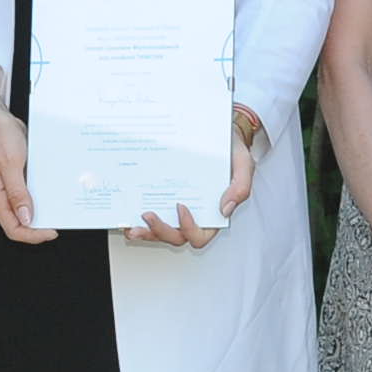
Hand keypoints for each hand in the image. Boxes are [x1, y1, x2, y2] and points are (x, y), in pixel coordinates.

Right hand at [0, 80, 52, 244]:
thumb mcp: (10, 163)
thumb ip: (17, 192)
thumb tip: (26, 218)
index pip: (13, 228)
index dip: (32, 234)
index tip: (51, 230)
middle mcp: (1, 195)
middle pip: (19, 224)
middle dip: (38, 227)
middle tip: (58, 222)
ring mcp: (9, 187)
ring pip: (25, 211)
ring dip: (41, 213)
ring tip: (57, 210)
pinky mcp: (16, 178)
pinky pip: (28, 195)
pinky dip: (40, 198)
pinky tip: (51, 194)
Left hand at [129, 105, 265, 249]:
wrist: (220, 134)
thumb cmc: (232, 152)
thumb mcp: (243, 165)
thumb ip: (240, 186)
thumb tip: (226, 209)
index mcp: (212, 214)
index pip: (199, 235)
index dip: (189, 228)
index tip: (181, 205)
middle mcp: (193, 216)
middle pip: (176, 237)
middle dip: (160, 231)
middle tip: (147, 214)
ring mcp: (176, 210)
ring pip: (161, 231)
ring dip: (146, 232)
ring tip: (131, 226)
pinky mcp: (164, 198)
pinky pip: (153, 214)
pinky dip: (139, 220)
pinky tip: (127, 215)